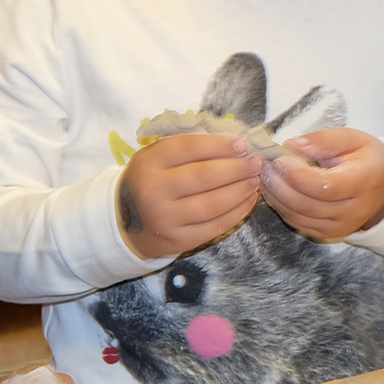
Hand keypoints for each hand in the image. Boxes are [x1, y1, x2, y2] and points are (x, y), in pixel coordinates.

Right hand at [117, 134, 261, 258]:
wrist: (127, 224)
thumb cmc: (150, 182)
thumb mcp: (155, 157)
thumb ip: (188, 148)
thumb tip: (234, 143)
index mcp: (148, 163)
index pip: (189, 149)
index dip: (220, 145)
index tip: (243, 144)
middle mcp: (154, 191)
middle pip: (204, 177)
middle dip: (237, 168)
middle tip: (256, 163)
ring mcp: (166, 219)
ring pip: (213, 203)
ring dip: (241, 190)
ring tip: (255, 180)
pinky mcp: (179, 240)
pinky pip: (215, 226)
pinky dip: (237, 212)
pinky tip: (248, 200)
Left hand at [260, 128, 383, 239]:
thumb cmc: (367, 159)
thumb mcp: (351, 139)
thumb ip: (322, 141)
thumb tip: (292, 146)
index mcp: (365, 182)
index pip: (325, 186)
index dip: (296, 174)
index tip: (279, 158)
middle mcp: (355, 210)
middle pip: (307, 205)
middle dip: (280, 185)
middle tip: (265, 166)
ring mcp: (343, 226)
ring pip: (299, 217)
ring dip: (276, 197)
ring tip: (266, 176)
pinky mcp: (331, 234)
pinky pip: (300, 224)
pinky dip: (283, 208)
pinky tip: (275, 191)